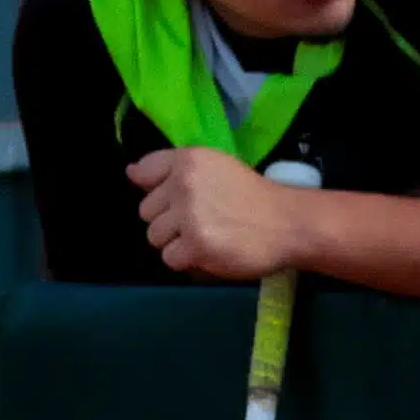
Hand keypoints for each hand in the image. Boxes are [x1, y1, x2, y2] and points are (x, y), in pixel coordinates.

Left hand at [130, 148, 313, 281]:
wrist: (289, 223)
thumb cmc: (252, 197)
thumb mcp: (216, 168)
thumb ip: (172, 170)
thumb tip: (130, 172)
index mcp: (189, 159)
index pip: (145, 171)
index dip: (160, 190)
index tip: (182, 199)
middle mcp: (184, 183)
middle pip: (146, 211)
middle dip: (168, 220)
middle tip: (201, 221)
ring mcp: (189, 215)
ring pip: (155, 237)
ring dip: (176, 242)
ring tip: (206, 237)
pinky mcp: (195, 245)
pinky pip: (170, 258)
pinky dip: (187, 261)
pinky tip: (210, 251)